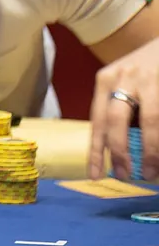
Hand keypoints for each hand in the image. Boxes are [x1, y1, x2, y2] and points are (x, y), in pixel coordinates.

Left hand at [88, 36, 158, 179]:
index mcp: (106, 80)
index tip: (95, 175)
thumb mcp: (122, 83)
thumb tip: (113, 151)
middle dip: (119, 151)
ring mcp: (150, 79)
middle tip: (125, 175)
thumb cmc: (143, 70)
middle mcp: (125, 77)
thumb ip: (117, 110)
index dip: (95, 150)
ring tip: (151, 171)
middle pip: (117, 120)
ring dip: (150, 150)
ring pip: (150, 121)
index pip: (96, 120)